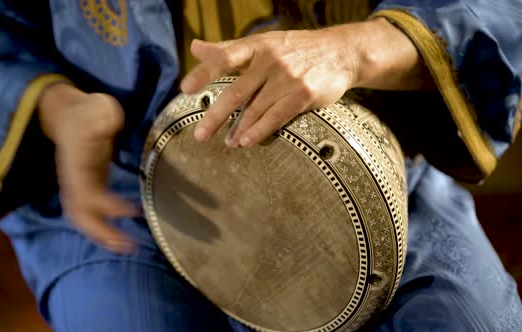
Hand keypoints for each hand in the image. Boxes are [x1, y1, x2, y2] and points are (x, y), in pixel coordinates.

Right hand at [38, 84, 139, 253]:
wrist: (66, 114)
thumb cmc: (86, 112)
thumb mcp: (97, 107)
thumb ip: (102, 115)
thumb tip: (109, 121)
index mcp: (75, 164)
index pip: (87, 191)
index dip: (107, 205)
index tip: (132, 211)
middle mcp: (72, 181)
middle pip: (80, 214)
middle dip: (101, 232)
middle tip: (128, 245)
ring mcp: (76, 186)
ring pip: (82, 219)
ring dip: (101, 236)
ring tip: (125, 247)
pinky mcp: (85, 188)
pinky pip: (89, 215)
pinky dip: (102, 228)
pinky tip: (121, 236)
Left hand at [180, 18, 430, 147]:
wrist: (341, 52)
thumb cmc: (295, 49)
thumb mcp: (262, 42)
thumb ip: (227, 48)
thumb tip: (195, 47)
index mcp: (257, 46)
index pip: (225, 58)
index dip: (204, 72)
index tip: (186, 89)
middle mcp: (270, 60)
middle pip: (236, 91)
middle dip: (216, 115)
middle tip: (200, 135)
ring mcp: (287, 77)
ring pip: (255, 108)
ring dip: (238, 129)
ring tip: (227, 143)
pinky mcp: (303, 94)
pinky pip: (276, 117)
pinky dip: (260, 131)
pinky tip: (247, 141)